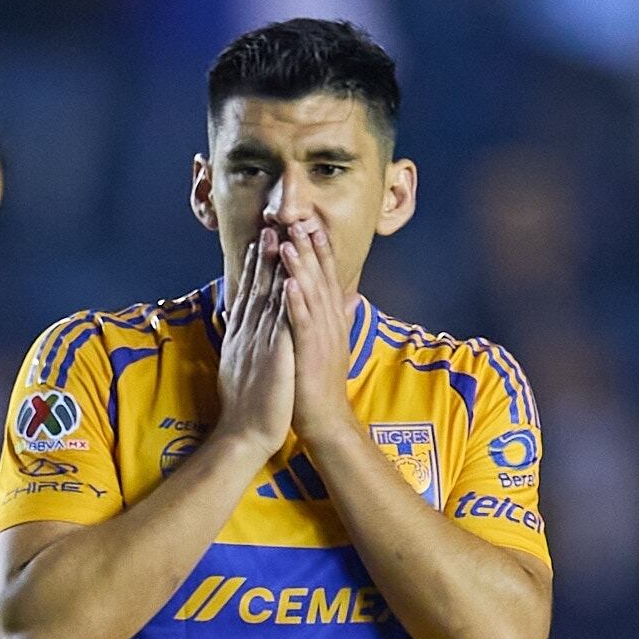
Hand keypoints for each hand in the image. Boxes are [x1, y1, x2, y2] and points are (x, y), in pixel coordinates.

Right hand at [214, 221, 294, 462]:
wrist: (245, 435)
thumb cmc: (250, 405)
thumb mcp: (249, 366)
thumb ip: (254, 341)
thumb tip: (253, 324)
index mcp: (245, 336)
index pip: (251, 294)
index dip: (258, 266)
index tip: (265, 240)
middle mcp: (248, 335)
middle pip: (257, 289)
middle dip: (265, 257)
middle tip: (271, 226)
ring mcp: (259, 344)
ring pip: (268, 299)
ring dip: (274, 269)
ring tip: (281, 241)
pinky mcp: (272, 358)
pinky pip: (279, 325)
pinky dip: (284, 302)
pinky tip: (290, 282)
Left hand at [269, 206, 357, 448]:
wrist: (325, 420)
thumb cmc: (321, 383)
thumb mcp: (332, 345)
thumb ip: (339, 318)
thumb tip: (350, 297)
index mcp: (332, 320)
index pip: (327, 277)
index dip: (320, 250)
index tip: (311, 224)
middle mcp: (331, 323)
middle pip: (321, 278)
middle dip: (311, 248)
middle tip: (300, 218)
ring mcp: (322, 337)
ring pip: (311, 295)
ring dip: (301, 267)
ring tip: (290, 241)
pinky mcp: (310, 353)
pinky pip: (302, 324)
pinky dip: (296, 302)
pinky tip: (288, 283)